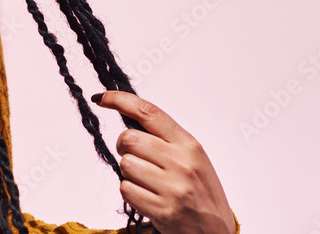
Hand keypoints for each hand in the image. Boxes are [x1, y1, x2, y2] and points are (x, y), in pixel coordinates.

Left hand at [93, 91, 235, 233]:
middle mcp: (181, 162)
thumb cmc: (202, 194)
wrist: (217, 233)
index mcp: (189, 144)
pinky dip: (131, 193)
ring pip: (125, 164)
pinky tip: (149, 198)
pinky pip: (126, 189)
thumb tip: (128, 118)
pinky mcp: (163, 210)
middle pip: (128, 138)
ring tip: (149, 183)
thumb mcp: (193, 158)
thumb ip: (165, 139)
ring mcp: (173, 187)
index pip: (148, 112)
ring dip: (129, 174)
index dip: (120, 100)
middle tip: (137, 159)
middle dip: (124, 147)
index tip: (102, 98)